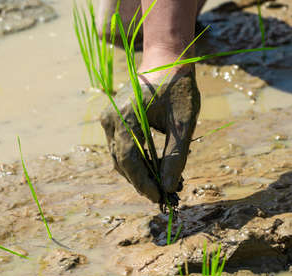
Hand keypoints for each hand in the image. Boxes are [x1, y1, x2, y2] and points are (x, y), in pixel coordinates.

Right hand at [100, 70, 199, 203]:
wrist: (166, 62)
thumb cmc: (178, 89)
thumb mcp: (182, 123)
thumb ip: (175, 156)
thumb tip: (168, 186)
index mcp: (126, 116)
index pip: (129, 159)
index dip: (143, 182)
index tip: (159, 197)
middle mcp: (111, 118)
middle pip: (121, 161)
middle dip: (141, 181)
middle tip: (163, 194)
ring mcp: (109, 119)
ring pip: (119, 157)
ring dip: (138, 173)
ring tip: (161, 184)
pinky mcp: (113, 120)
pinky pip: (121, 147)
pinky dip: (136, 161)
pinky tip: (153, 168)